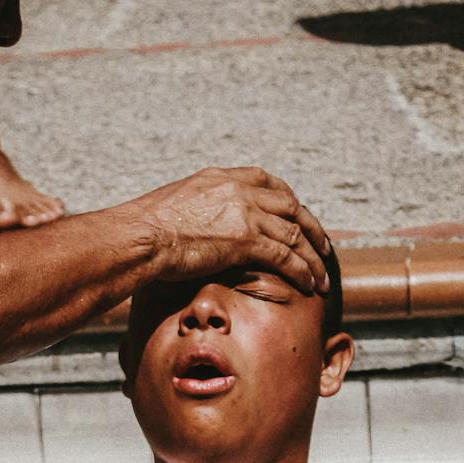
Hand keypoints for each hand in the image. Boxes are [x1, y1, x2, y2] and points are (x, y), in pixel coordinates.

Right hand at [131, 166, 330, 295]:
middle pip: (291, 206)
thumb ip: (196, 209)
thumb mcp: (175, 205)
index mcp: (223, 178)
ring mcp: (245, 213)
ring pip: (294, 233)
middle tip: (322, 247)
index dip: (288, 200)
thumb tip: (193, 225)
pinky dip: (301, 271)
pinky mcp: (245, 240)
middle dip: (311, 228)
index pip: (268, 182)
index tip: (297, 215)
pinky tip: (309, 284)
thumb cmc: (145, 230)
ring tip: (321, 277)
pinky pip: (285, 256)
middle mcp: (239, 190)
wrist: (141, 236)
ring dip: (312, 257)